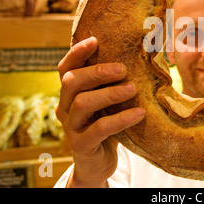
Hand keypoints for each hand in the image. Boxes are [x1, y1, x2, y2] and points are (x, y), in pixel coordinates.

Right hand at [56, 37, 144, 186]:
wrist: (98, 162)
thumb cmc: (106, 125)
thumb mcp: (107, 102)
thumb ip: (112, 84)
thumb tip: (139, 57)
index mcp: (69, 93)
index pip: (65, 68)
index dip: (77, 53)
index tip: (95, 40)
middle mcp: (64, 107)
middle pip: (71, 82)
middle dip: (96, 72)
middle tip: (122, 69)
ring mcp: (71, 127)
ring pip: (82, 103)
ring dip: (109, 93)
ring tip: (133, 89)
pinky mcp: (81, 145)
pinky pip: (99, 129)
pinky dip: (120, 119)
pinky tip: (139, 114)